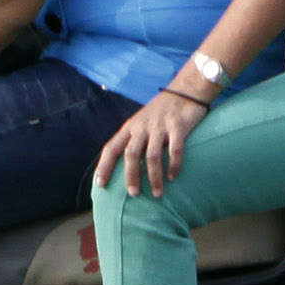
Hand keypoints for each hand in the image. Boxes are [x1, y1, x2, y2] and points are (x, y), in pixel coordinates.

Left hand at [94, 87, 211, 198]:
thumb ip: (134, 140)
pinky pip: (174, 149)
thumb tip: (125, 167)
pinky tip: (173, 177)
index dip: (104, 166)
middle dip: (130, 175)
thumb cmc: (161, 112)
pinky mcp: (178, 126)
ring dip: (154, 176)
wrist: (185, 90)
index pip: (111, 148)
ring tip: (156, 193)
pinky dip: (173, 164)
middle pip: (131, 154)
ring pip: (152, 155)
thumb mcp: (141, 122)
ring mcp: (160, 126)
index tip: (99, 184)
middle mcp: (142, 127)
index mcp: (130, 127)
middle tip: (133, 194)